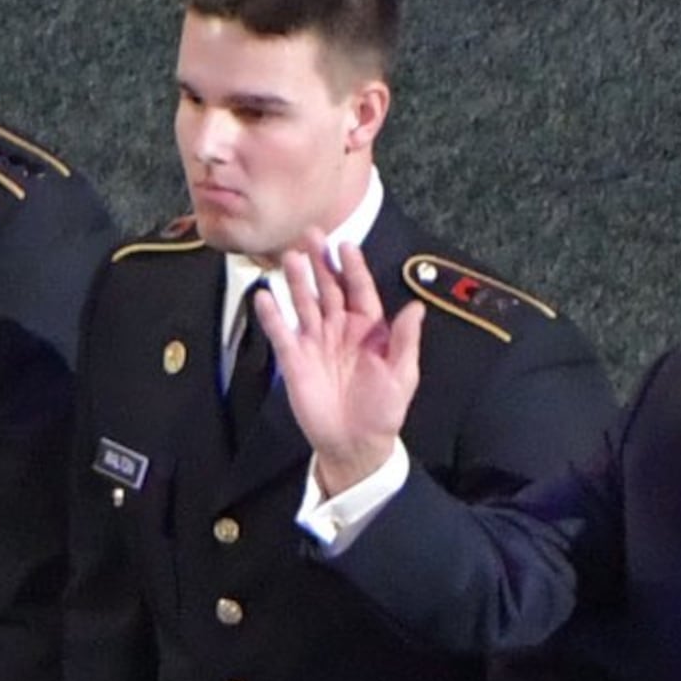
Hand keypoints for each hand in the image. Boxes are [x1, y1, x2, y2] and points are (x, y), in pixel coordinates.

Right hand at [262, 235, 419, 495]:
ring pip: (304, 303)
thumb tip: (416, 308)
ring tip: (289, 258)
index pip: (359, 290)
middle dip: (320, 262)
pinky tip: (264, 296)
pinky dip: (272, 315)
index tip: (346, 245)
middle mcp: (339, 329)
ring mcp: (315, 342)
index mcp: (368, 330)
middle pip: (328, 288)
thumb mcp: (402, 376)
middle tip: (311, 235)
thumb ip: (406, 341)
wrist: (354, 445)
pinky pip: (281, 332)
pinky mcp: (294, 359)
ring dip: (297, 281)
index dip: (353, 268)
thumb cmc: (383, 411)